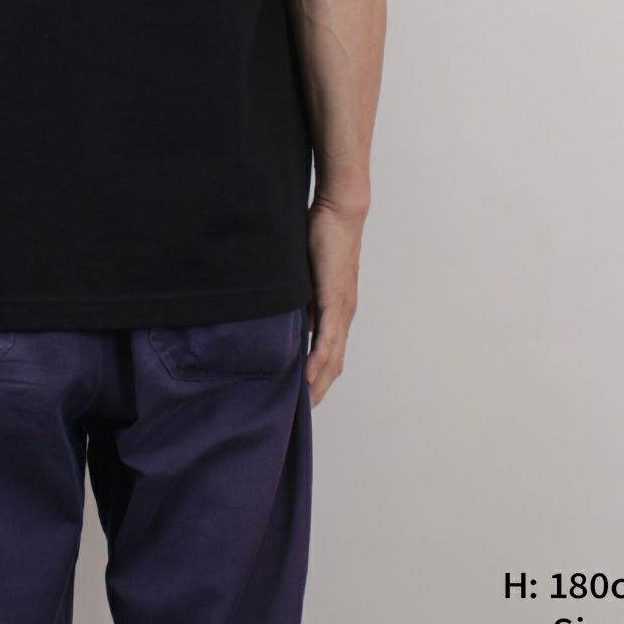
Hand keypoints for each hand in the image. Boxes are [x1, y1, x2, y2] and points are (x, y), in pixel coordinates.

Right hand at [305, 193, 366, 405]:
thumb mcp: (304, 273)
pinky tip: (308, 377)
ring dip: (319, 382)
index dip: (318, 376)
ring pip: (332, 357)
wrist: (339, 212)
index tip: (302, 395)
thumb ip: (297, 294)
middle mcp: (343, 314)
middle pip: (334, 363)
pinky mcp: (334, 298)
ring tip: (304, 404)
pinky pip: (327, 338)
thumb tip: (281, 310)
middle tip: (301, 412)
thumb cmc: (321, 235)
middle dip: (319, 389)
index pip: (330, 352)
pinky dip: (318, 360)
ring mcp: (341, 308)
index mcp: (336, 309)